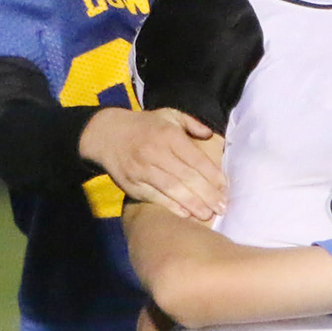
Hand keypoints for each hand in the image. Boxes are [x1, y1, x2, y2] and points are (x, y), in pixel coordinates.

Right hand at [79, 107, 225, 219]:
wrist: (106, 134)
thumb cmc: (144, 125)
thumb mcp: (168, 115)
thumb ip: (191, 123)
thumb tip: (210, 135)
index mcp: (168, 135)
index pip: (195, 158)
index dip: (212, 175)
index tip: (225, 188)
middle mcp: (156, 152)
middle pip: (186, 177)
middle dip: (207, 194)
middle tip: (222, 208)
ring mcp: (142, 169)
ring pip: (172, 189)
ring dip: (192, 204)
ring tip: (207, 215)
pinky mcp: (132, 183)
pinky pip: (154, 197)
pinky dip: (171, 206)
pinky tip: (185, 214)